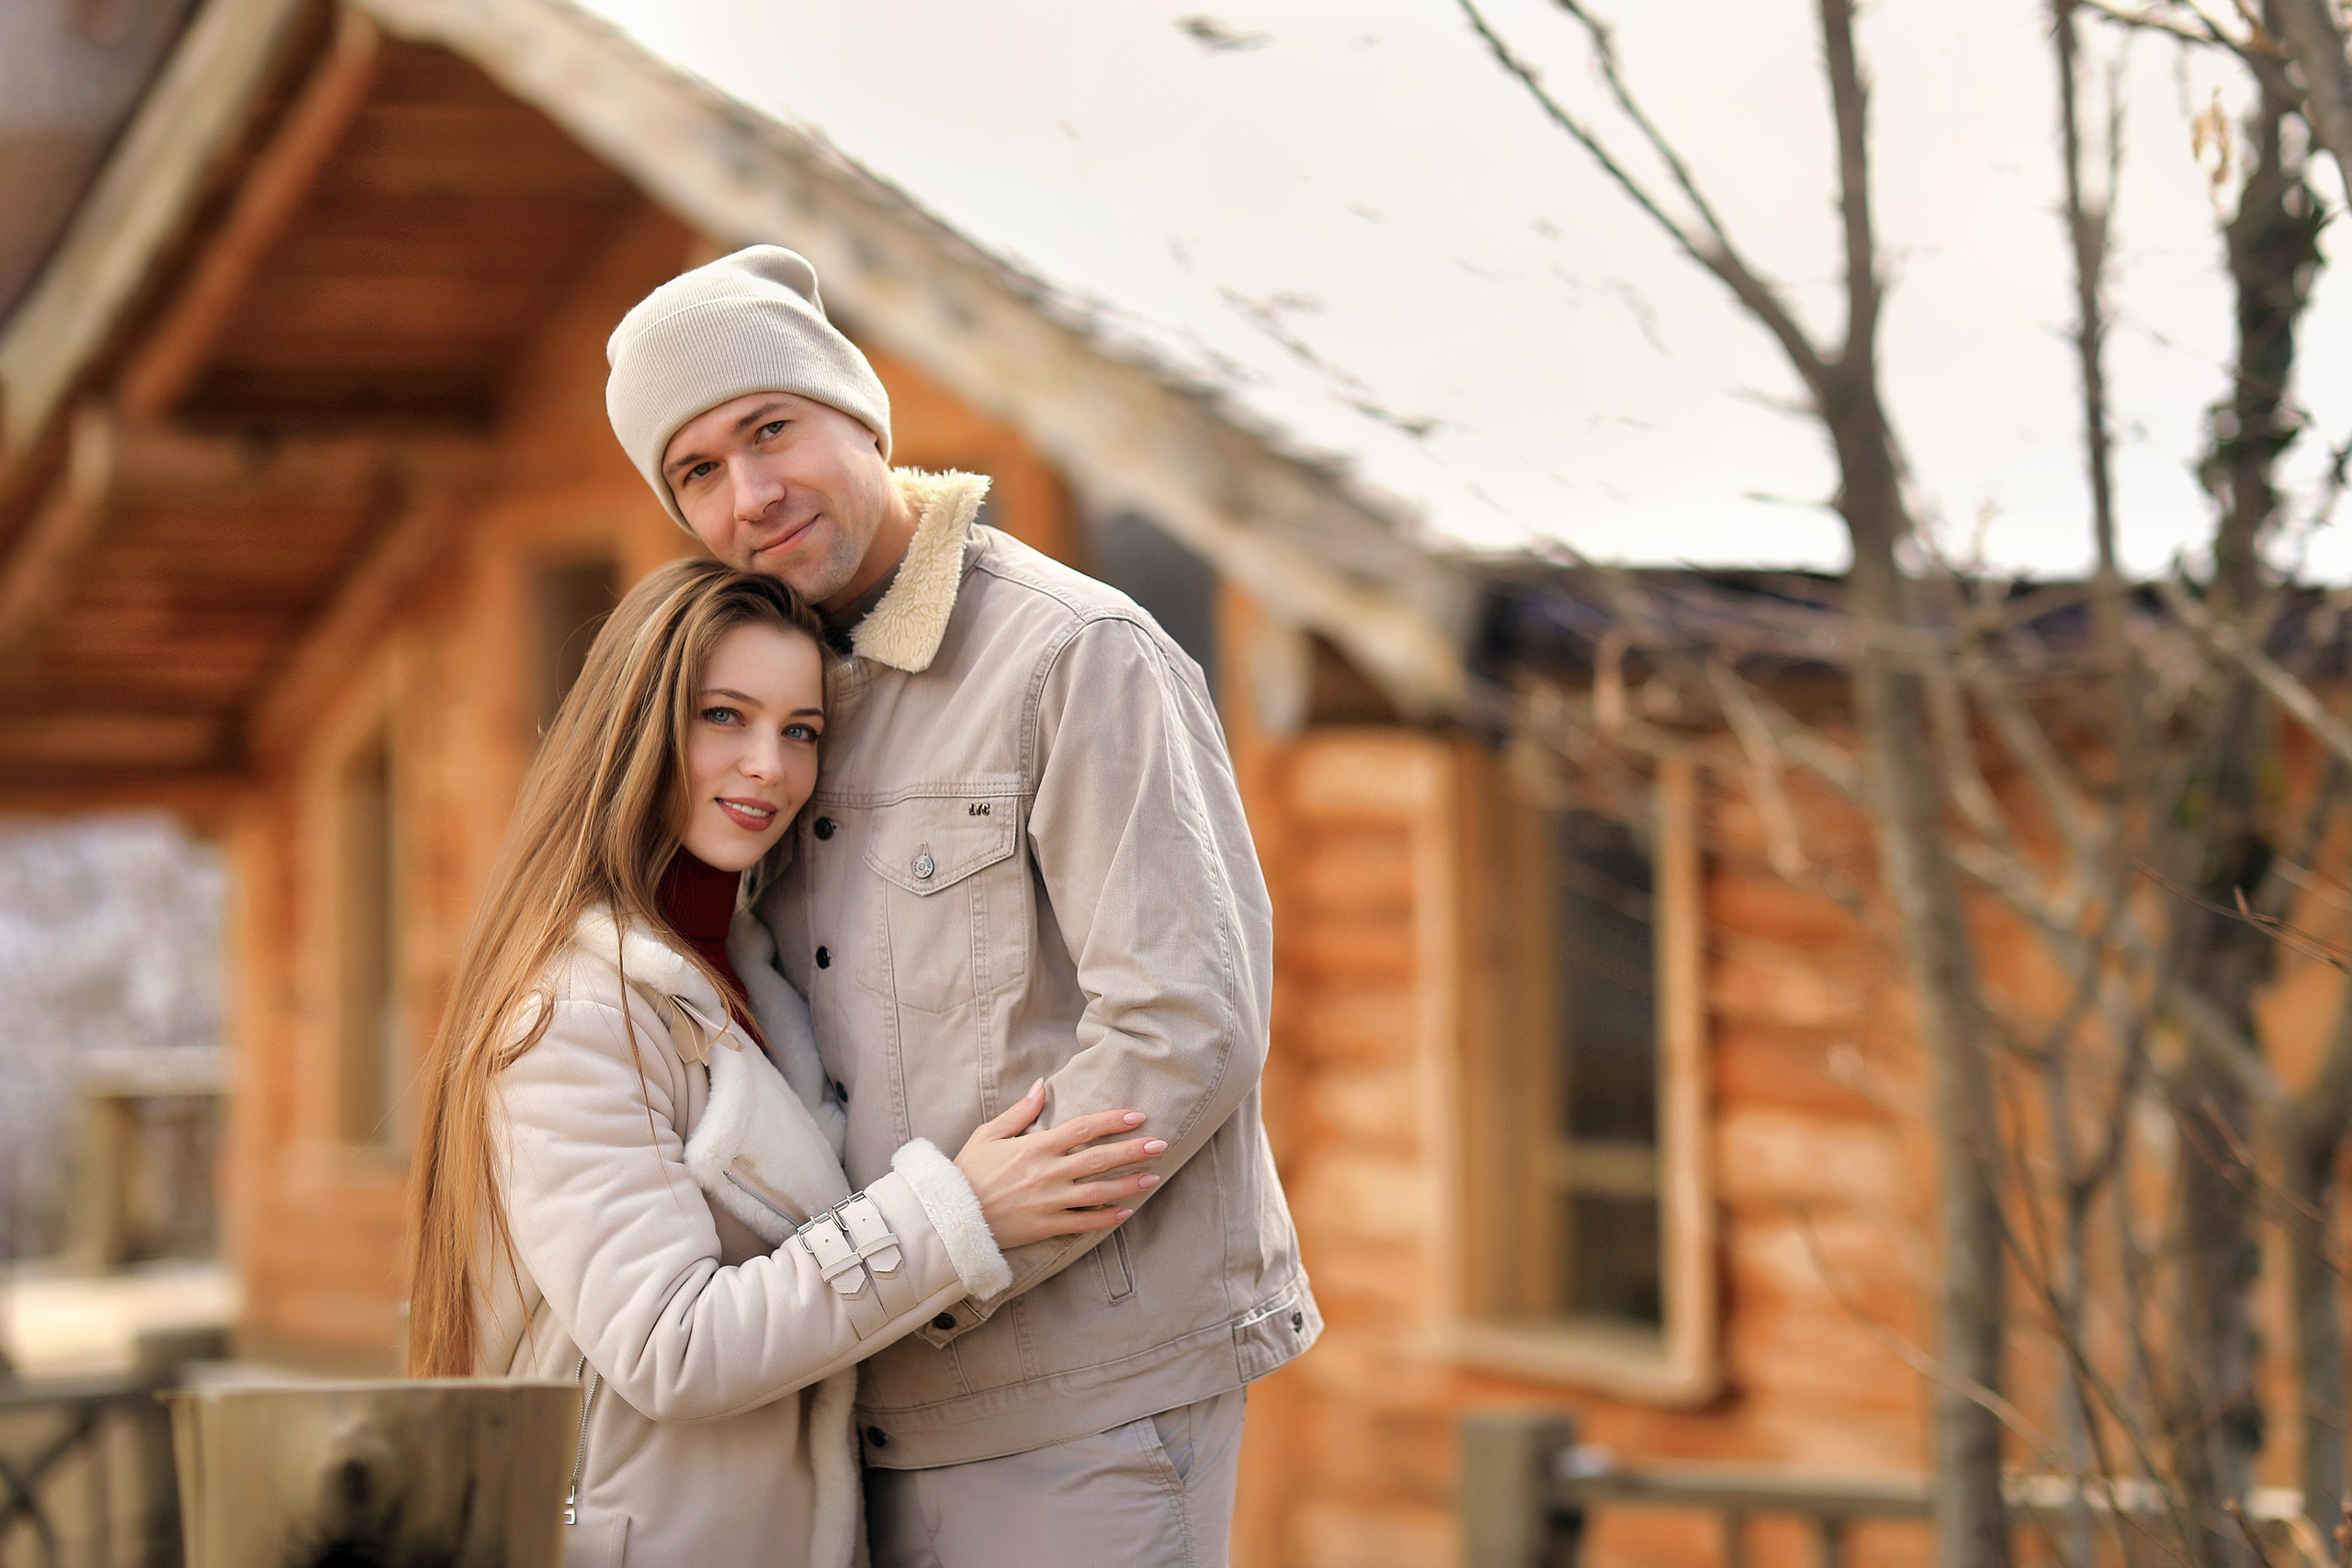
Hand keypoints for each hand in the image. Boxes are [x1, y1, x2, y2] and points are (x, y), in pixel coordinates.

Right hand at [953, 1080, 1164, 1247]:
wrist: (951, 1216)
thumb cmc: (969, 1171)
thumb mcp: (988, 1134)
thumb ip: (1019, 1112)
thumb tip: (1040, 1085)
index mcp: (1036, 1146)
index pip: (1084, 1128)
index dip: (1113, 1121)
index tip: (1137, 1117)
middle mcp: (1048, 1172)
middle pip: (1100, 1158)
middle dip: (1133, 1151)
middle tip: (1160, 1144)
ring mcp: (1049, 1201)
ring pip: (1099, 1191)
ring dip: (1129, 1184)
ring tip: (1154, 1177)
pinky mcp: (1046, 1226)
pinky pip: (1084, 1222)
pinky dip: (1107, 1218)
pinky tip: (1126, 1212)